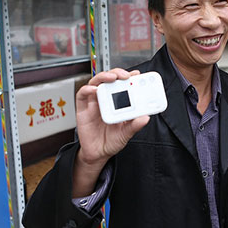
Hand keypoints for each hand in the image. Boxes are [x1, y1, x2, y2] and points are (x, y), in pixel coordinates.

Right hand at [72, 68, 149, 196]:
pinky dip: (87, 89)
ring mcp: (93, 102)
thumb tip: (145, 117)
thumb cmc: (112, 141)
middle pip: (109, 79)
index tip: (136, 74)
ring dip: (104, 77)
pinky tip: (95, 90)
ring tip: (112, 78)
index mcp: (117, 102)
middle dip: (117, 73)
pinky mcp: (82, 109)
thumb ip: (135, 125)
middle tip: (125, 75)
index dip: (128, 77)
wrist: (98, 154)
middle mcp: (105, 99)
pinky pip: (82, 95)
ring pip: (96, 82)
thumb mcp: (126, 133)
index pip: (122, 84)